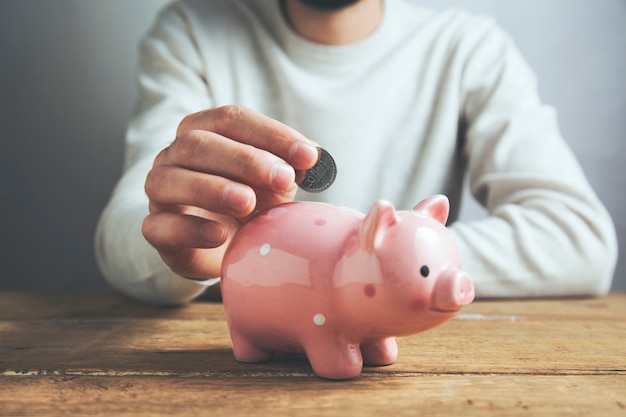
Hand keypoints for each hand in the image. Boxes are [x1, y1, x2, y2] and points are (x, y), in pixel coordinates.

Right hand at [142, 105, 318, 278]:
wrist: (225, 246)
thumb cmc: (250, 203)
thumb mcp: (274, 181)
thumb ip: (290, 166)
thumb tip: (313, 157)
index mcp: (203, 131)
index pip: (231, 118)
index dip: (271, 134)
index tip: (308, 156)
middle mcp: (174, 155)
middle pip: (198, 144)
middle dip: (245, 160)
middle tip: (283, 179)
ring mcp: (160, 192)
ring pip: (169, 180)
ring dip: (212, 189)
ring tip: (248, 203)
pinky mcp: (155, 230)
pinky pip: (159, 226)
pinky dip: (191, 229)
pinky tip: (220, 235)